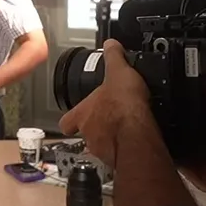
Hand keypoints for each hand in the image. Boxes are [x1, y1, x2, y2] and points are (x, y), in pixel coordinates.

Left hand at [57, 40, 157, 166]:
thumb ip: (113, 58)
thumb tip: (111, 44)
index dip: (71, 119)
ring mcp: (102, 150)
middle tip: (111, 119)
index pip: (67, 121)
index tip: (77, 116)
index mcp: (83, 114)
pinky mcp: (119, 160)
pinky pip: (121, 155)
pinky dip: (128, 149)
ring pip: (103, 147)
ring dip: (113, 140)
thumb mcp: (118, 72)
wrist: (138, 133)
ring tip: (128, 129)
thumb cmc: (122, 106)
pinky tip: (139, 140)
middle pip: (85, 134)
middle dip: (98, 128)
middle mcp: (88, 134)